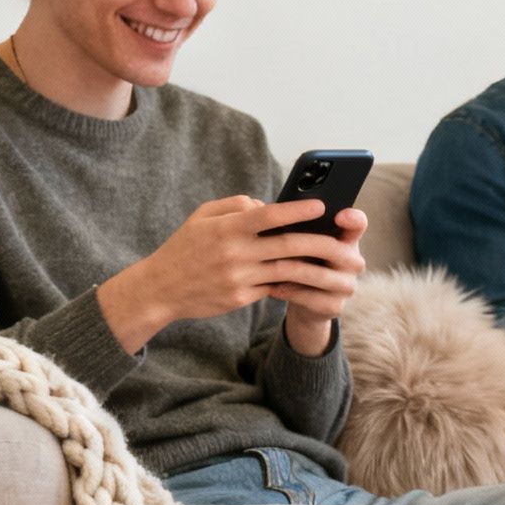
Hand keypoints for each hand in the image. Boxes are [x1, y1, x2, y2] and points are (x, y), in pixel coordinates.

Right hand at [97, 196, 363, 353]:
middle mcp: (235, 253)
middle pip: (288, 245)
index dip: (297, 210)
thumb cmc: (184, 247)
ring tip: (337, 263)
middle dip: (321, 243)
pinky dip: (295, 282)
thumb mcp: (202, 216)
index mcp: (226, 228)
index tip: (322, 205)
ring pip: (287, 270)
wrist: (160, 289)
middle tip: (345, 242)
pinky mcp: (240, 298)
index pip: (268, 215)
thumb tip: (268, 205)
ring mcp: (238, 278)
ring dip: (316, 267)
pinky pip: (275, 287)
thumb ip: (236, 206)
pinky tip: (314, 278)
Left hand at [277, 206, 368, 356]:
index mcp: (346, 239)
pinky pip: (312, 298)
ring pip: (320, 275)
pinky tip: (273, 287)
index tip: (340, 215)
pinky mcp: (335, 306)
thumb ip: (292, 223)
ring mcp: (346, 285)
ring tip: (271, 265)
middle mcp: (353, 261)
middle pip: (334, 249)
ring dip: (294, 270)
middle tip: (278, 241)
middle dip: (303, 244)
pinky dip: (290, 292)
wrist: (304, 301)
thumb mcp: (300, 240)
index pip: (359, 224)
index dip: (353, 219)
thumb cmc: (301, 261)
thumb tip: (258, 206)